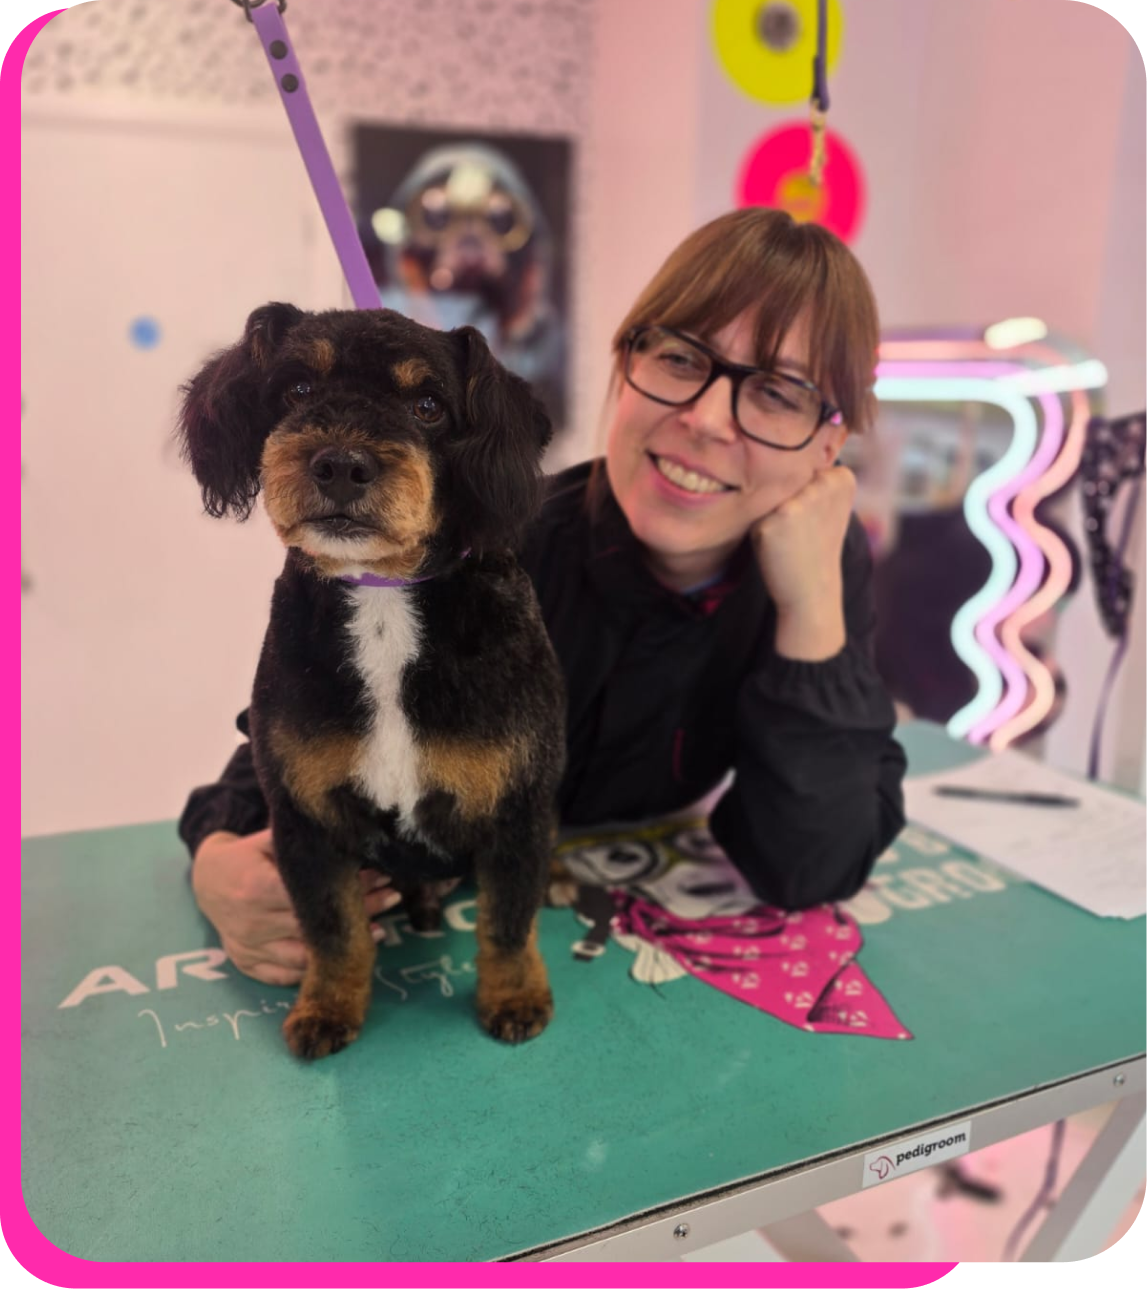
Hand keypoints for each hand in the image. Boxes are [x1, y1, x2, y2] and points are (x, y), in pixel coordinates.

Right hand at [191, 829, 401, 985]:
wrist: (207, 880)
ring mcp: (247, 948)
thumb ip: (304, 843)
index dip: (350, 889)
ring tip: (380, 930)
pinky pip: (287, 974)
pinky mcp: (247, 965)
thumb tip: (355, 833)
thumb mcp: (270, 839)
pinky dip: (317, 967)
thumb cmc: (248, 855)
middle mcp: (250, 923)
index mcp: (255, 887)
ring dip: (344, 945)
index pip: (311, 895)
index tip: (382, 877)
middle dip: (358, 911)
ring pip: (304, 955)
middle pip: (313, 925)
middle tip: (392, 897)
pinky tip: (345, 954)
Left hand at [750, 465, 854, 659]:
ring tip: (789, 538)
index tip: (819, 517)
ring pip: (770, 494)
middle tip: (802, 531)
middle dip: (788, 502)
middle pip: (786, 478)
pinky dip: (761, 530)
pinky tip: (778, 546)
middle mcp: (823, 484)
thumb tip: (782, 454)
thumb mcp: (829, 507)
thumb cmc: (817, 546)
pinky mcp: (775, 518)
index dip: (806, 493)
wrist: (811, 590)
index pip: (808, 467)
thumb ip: (816, 479)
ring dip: (772, 515)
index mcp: (842, 478)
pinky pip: (757, 513)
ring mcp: (799, 500)